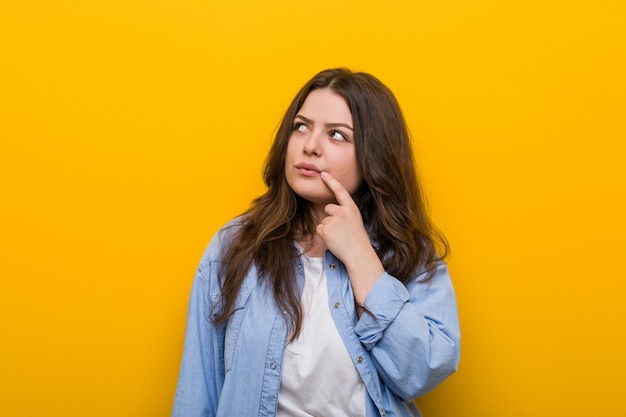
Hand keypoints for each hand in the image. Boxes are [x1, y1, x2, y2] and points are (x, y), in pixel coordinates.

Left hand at [317, 172, 383, 305]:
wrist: (358, 255)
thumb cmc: (357, 239)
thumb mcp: (355, 220)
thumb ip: (345, 212)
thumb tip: (330, 209)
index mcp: (352, 208)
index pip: (340, 191)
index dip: (331, 181)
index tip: (323, 174)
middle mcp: (343, 212)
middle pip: (328, 208)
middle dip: (331, 217)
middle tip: (342, 230)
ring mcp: (333, 220)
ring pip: (323, 220)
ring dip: (328, 228)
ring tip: (339, 236)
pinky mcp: (325, 230)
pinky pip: (319, 229)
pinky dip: (323, 235)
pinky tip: (333, 240)